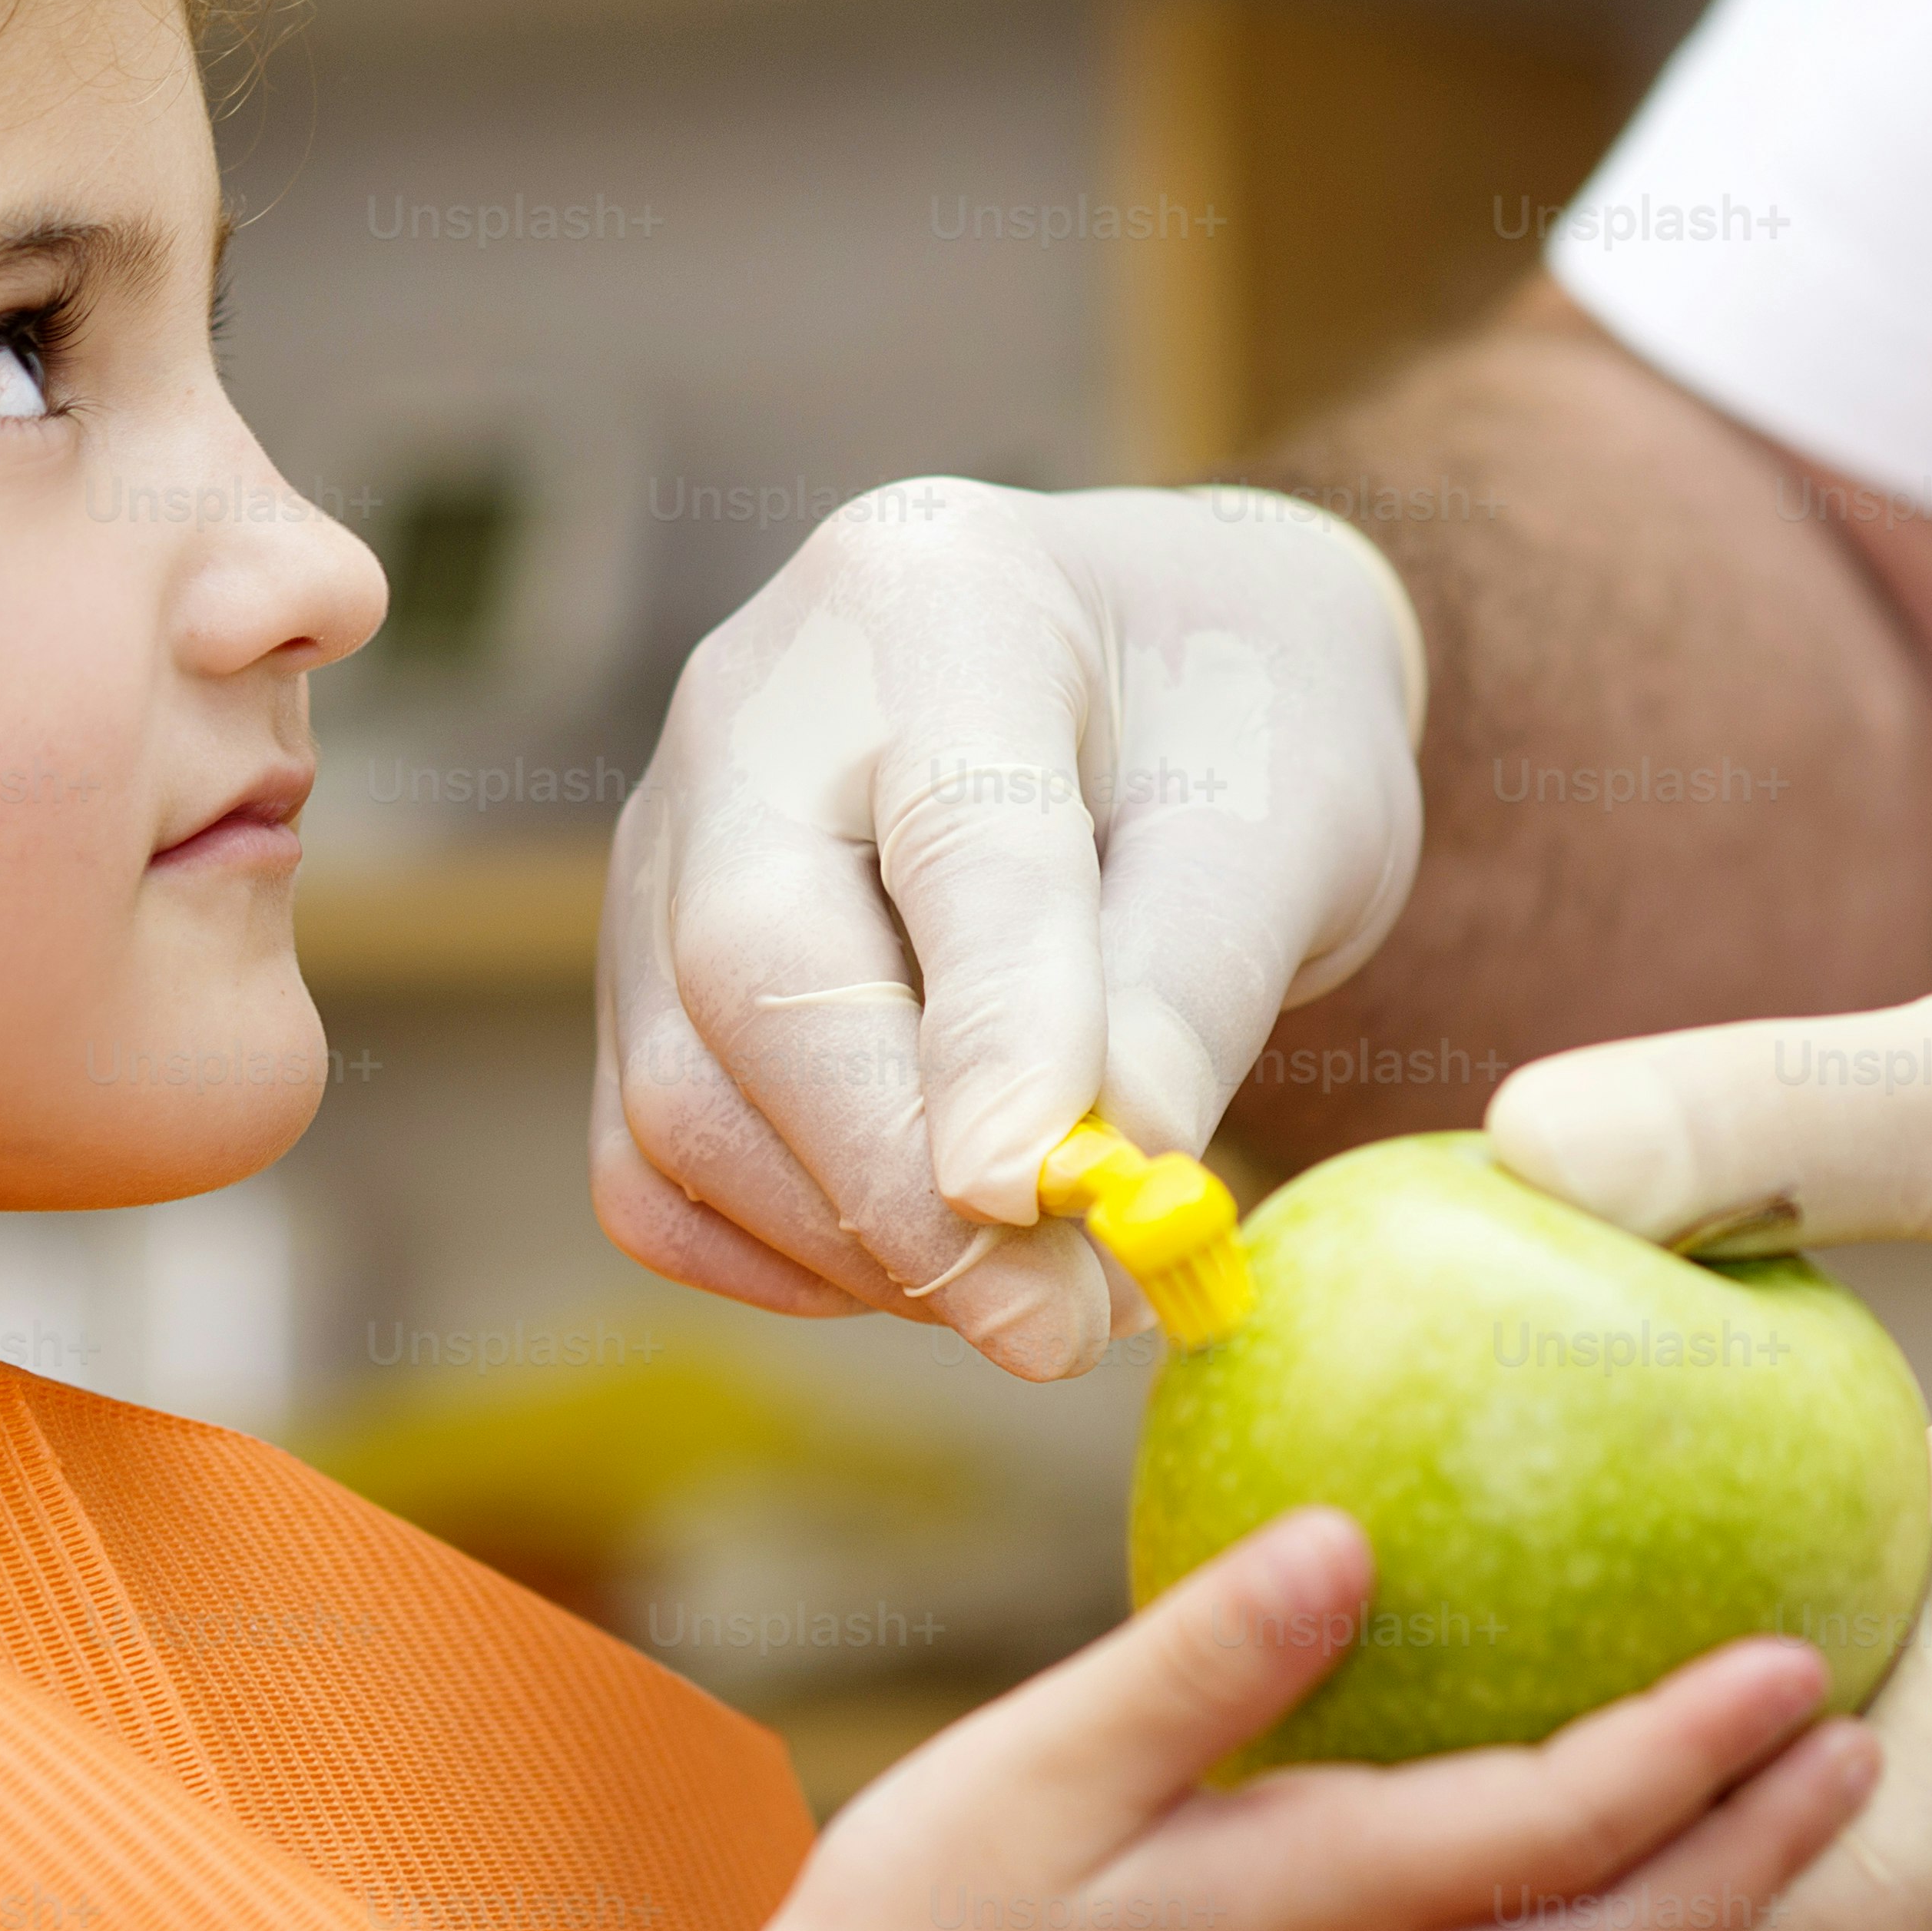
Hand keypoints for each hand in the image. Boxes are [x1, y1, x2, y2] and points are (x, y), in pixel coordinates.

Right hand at [593, 479, 1427, 1380]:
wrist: (1159, 670)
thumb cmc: (1241, 729)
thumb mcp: (1290, 824)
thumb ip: (1191, 992)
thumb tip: (1091, 1198)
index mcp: (940, 601)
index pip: (949, 839)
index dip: (986, 1032)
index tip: (1031, 1198)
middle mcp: (751, 709)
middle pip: (751, 977)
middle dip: (900, 1186)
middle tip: (1062, 1329)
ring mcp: (666, 840)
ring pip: (684, 1098)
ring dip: (861, 1242)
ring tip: (1053, 1289)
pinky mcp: (641, 970)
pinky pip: (656, 1164)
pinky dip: (790, 1255)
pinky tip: (937, 1258)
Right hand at [742, 1509, 1878, 1930]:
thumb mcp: (1038, 1766)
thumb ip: (1205, 1657)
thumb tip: (1353, 1538)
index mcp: (1321, 1908)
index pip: (1566, 1824)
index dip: (1697, 1744)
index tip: (1805, 1654)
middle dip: (1769, 1849)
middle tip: (1871, 1737)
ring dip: (1728, 1919)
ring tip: (1806, 1829)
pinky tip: (1617, 1882)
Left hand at [1458, 854, 1931, 1930]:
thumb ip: (1782, 1111)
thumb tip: (1519, 1144)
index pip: (1837, 1897)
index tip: (1426, 1912)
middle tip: (1339, 1887)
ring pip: (1822, 1838)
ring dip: (1632, 1858)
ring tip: (1408, 1791)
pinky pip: (1844, 1693)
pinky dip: (1693, 1707)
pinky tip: (1538, 1601)